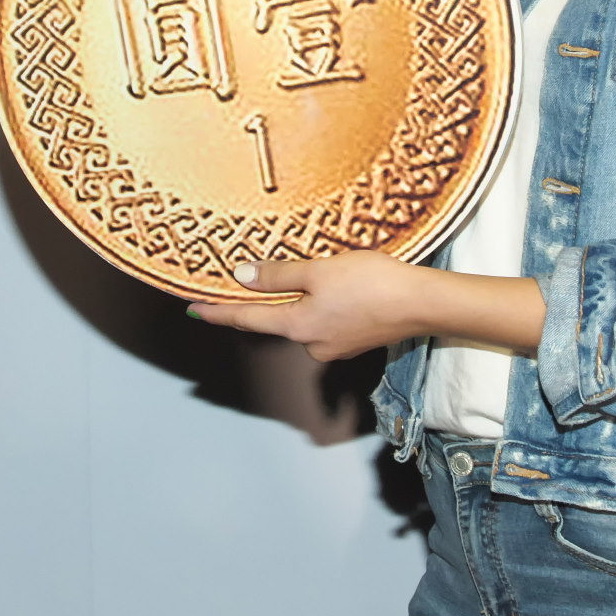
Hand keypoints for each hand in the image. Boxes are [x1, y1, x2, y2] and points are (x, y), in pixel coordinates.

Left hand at [187, 250, 436, 364]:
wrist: (422, 303)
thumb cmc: (374, 284)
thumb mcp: (319, 270)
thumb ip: (278, 275)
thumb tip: (242, 276)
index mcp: (297, 327)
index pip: (245, 318)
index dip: (217, 312)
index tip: (194, 309)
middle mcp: (311, 344)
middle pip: (277, 318)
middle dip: (268, 298)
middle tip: (255, 273)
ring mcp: (334, 346)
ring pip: (305, 317)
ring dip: (303, 297)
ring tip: (322, 271)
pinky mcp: (354, 340)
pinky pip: (327, 319)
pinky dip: (326, 303)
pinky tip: (341, 286)